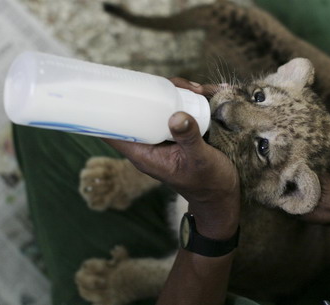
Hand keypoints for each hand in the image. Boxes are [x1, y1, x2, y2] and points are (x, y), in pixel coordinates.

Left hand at [104, 79, 240, 239]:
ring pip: (158, 107)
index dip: (106, 109)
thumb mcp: (200, 159)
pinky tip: (201, 93)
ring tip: (198, 90)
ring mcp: (163, 138)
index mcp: (144, 154)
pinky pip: (174, 111)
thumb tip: (176, 116)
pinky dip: (185, 100)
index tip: (110, 87)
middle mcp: (149, 144)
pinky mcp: (176, 134)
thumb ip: (188, 138)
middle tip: (184, 86)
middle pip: (138, 110)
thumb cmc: (209, 182)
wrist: (223, 194)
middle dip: (154, 91)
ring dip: (175, 93)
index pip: (112, 131)